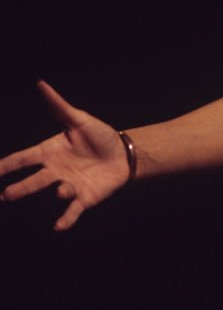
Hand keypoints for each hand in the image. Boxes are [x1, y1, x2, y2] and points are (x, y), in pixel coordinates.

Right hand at [0, 81, 129, 230]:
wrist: (122, 153)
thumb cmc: (98, 136)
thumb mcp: (79, 119)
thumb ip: (58, 105)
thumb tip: (41, 84)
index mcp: (50, 152)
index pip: (23, 159)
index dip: (5, 166)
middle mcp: (55, 171)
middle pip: (34, 181)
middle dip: (20, 189)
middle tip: (6, 195)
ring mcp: (68, 185)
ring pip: (57, 192)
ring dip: (58, 192)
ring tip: (62, 189)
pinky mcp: (84, 198)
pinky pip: (73, 210)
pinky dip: (66, 218)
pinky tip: (60, 226)